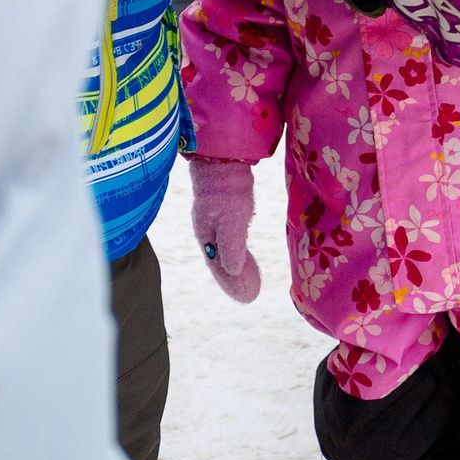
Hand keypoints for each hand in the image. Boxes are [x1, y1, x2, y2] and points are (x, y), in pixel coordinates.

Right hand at [186, 155, 259, 301]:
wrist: (222, 161)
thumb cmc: (225, 191)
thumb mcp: (230, 220)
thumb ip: (231, 246)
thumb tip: (233, 270)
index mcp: (208, 238)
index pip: (220, 268)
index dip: (232, 284)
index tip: (248, 298)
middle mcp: (209, 233)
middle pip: (222, 263)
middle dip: (234, 280)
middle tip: (251, 296)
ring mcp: (216, 223)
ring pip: (226, 252)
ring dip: (237, 269)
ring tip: (250, 283)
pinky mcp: (225, 212)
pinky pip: (230, 240)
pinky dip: (237, 253)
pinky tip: (243, 256)